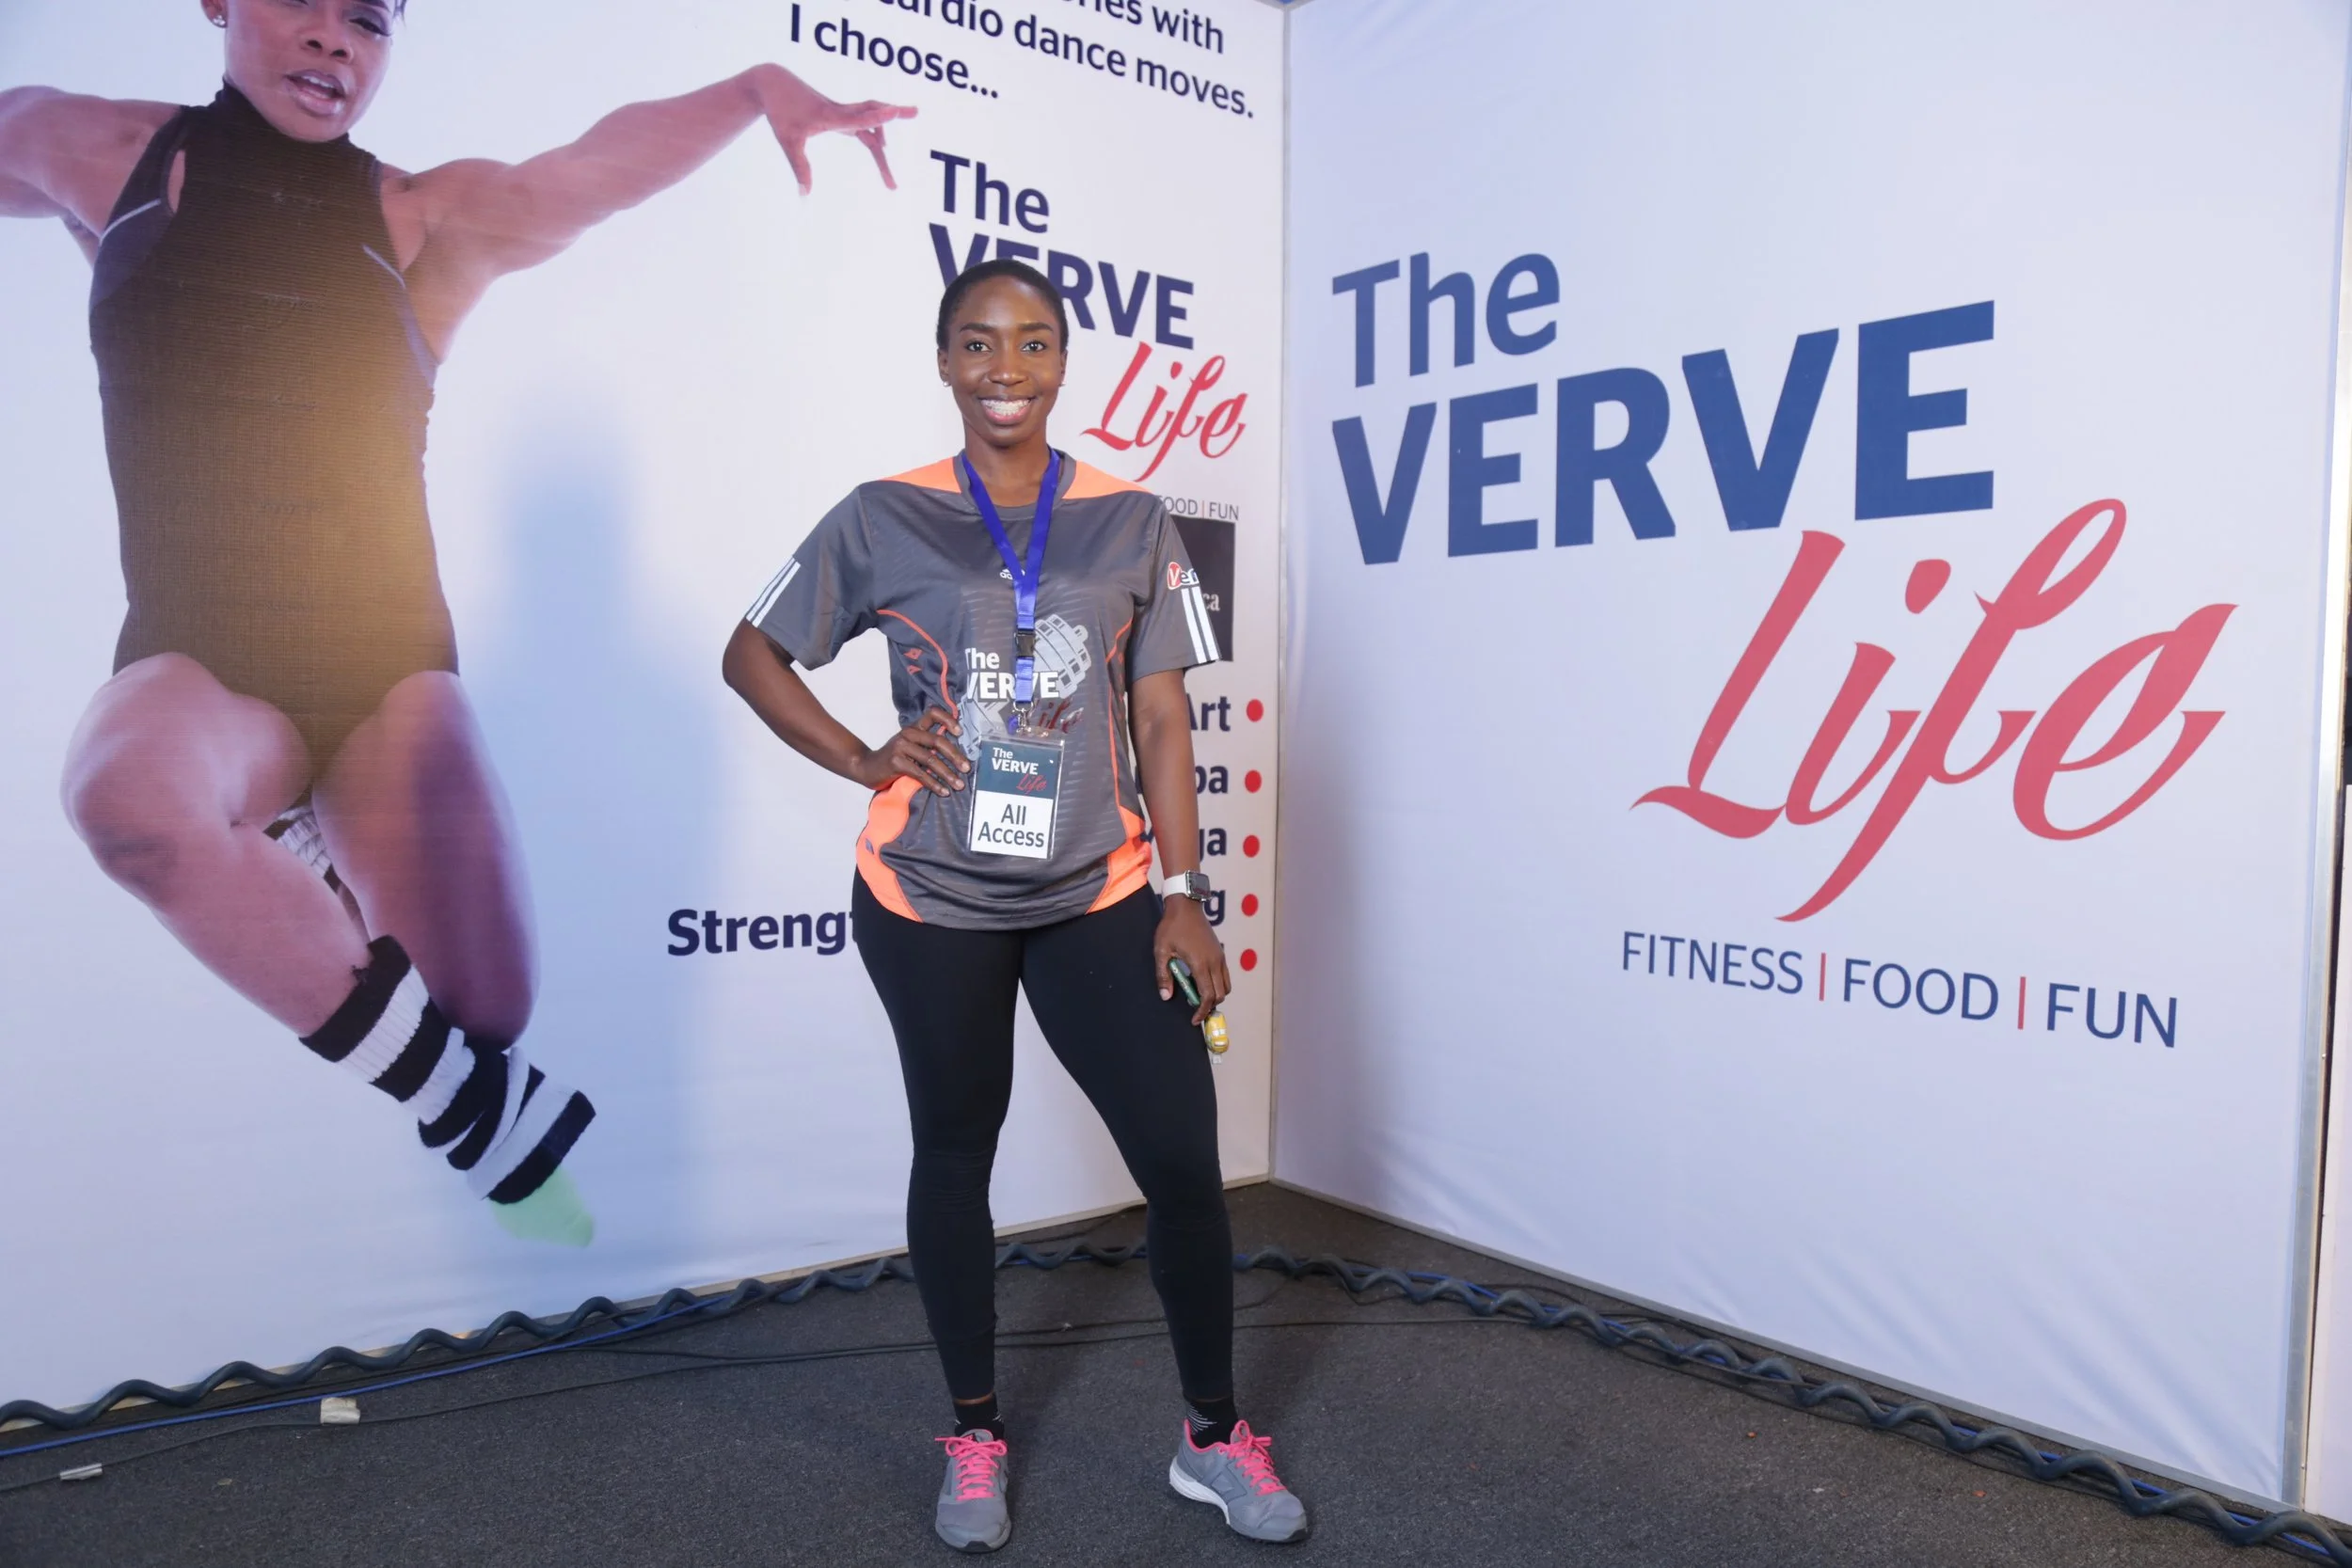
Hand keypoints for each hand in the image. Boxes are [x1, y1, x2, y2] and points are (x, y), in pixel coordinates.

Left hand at [750, 65, 916, 193]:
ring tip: (894, 165)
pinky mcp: (840, 114)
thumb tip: (804, 196)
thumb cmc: (780, 111)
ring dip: (887, 129)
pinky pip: (863, 124)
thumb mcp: (787, 141)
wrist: (773, 83)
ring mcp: (842, 112)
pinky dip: (875, 132)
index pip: (856, 118)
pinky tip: (880, 146)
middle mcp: (840, 111)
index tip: (894, 111)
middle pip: (872, 113)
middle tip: (917, 111)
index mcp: (828, 116)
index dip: (875, 117)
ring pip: (870, 120)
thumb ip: (799, 168)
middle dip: (894, 113)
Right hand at [851, 708, 969, 794]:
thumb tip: (955, 756)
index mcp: (914, 728)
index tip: (960, 732)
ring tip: (959, 785)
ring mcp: (901, 746)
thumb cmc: (892, 760)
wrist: (866, 767)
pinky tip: (943, 791)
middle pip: (938, 741)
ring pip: (931, 759)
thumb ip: (926, 746)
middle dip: (955, 756)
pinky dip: (934, 784)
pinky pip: (920, 773)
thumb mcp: (909, 747)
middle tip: (967, 768)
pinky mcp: (896, 762)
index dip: (948, 719)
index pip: (932, 713)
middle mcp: (908, 733)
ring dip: (948, 774)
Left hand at [1155, 896, 1229, 1024]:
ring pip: (1226, 985)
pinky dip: (1218, 984)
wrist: (1186, 905)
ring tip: (1199, 996)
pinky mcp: (1220, 952)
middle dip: (1210, 1006)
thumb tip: (1166, 996)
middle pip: (1221, 994)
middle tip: (1195, 1010)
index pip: (1208, 995)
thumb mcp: (1162, 951)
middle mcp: (1214, 962)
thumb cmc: (1171, 927)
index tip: (1194, 1020)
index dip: (1202, 1011)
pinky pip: (1225, 975)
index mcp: (1200, 964)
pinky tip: (1202, 981)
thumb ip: (1163, 975)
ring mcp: (1220, 957)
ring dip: (1216, 995)